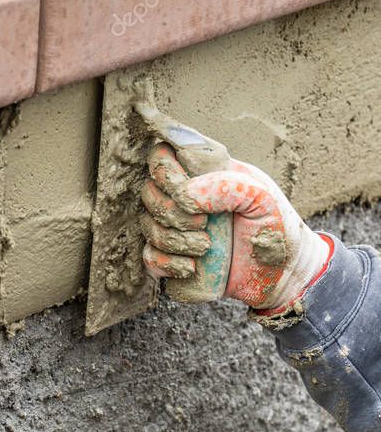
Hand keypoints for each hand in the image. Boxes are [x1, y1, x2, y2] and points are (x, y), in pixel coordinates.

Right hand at [140, 143, 330, 310]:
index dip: (163, 170)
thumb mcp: (262, 198)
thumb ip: (225, 186)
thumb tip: (183, 195)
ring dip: (172, 240)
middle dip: (169, 212)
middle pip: (149, 192)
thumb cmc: (277, 228)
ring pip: (148, 226)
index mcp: (205, 174)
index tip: (182, 189)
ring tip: (205, 247)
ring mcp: (177, 228)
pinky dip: (166, 263)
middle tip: (203, 224)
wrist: (283, 274)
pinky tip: (192, 268)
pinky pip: (150, 258)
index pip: (163, 156)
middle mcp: (186, 198)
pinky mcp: (174, 258)